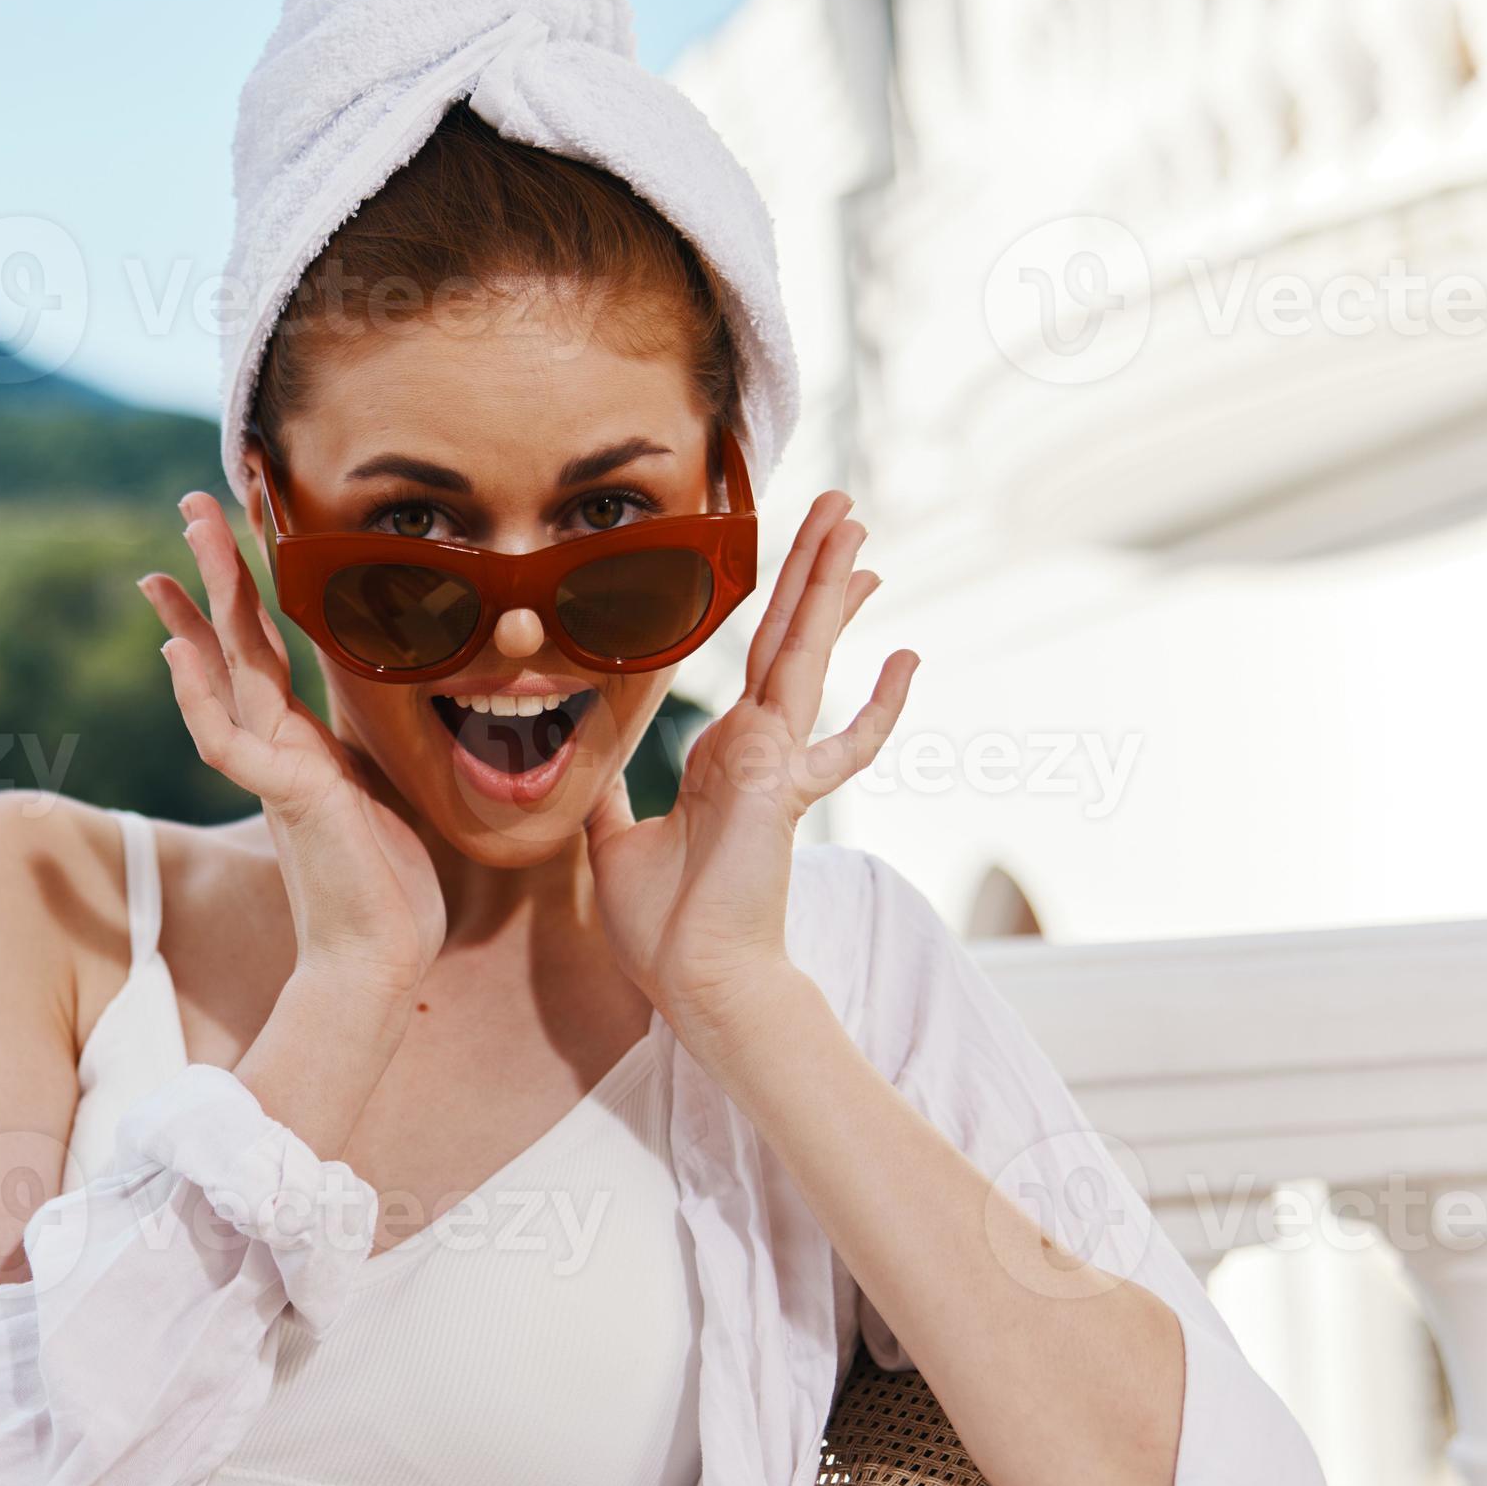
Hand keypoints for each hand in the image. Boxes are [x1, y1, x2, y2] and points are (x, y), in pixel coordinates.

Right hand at [139, 490, 444, 998]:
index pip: (261, 651)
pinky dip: (201, 700)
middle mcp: (279, 746)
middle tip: (189, 504)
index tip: (217, 540)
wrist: (379, 959)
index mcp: (302, 741)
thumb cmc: (387, 889)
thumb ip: (355, 753)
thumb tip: (350, 723)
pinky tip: (179, 655)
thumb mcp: (380, 796)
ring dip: (199, 614)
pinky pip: (231, 742)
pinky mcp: (289, 797)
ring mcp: (277, 769)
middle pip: (236, 641)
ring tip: (172, 557)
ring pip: (228, 675)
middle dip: (214, 572)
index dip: (238, 595)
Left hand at [586, 489, 914, 1043]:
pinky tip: (907, 657)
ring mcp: (774, 761)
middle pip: (787, 637)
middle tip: (839, 507)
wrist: (690, 978)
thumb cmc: (661, 927)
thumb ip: (608, 797)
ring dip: (827, 586)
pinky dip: (875, 701)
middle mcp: (755, 748)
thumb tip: (579, 768)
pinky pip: (836, 732)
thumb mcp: (614, 844)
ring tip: (853, 524)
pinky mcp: (780, 783)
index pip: (756, 662)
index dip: (779, 608)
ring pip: (805, 653)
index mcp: (720, 756)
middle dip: (811, 569)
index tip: (798, 564)